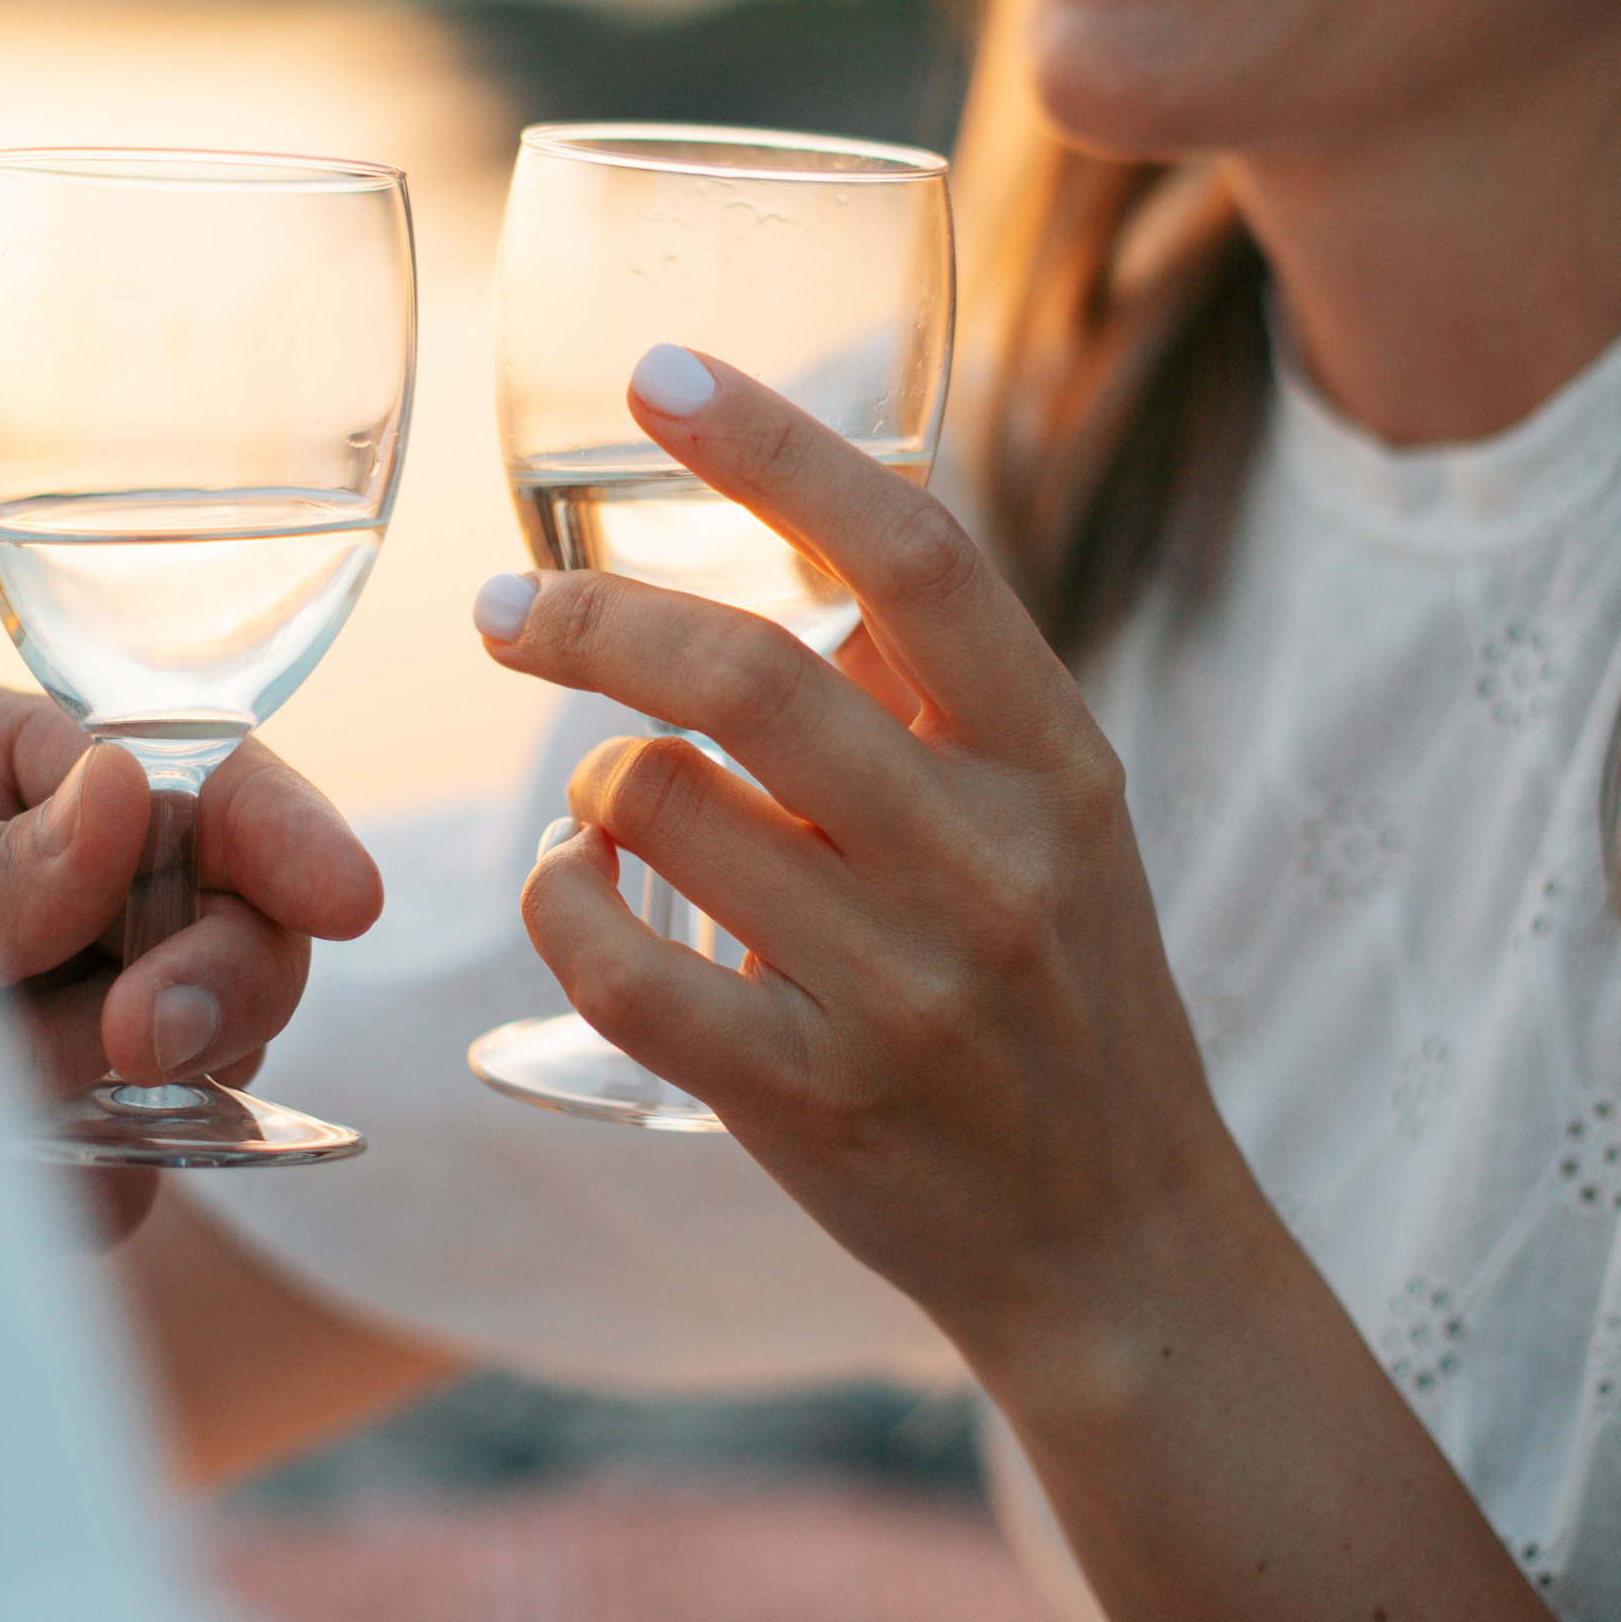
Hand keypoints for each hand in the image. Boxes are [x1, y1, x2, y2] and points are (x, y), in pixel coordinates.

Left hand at [0, 688, 382, 1239]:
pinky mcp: (66, 1124)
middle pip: (237, 917)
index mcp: (13, 765)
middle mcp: (73, 877)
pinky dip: (80, 1177)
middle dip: (212, 981)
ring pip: (202, 1055)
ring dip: (115, 1095)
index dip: (283, 831)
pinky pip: (136, 1165)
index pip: (194, 774)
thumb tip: (128, 795)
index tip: (347, 898)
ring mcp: (78, 1007)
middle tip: (139, 1049)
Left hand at [472, 349, 1250, 1400]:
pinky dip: (560, 900)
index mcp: (1056, 762)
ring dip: (589, 778)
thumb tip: (788, 535)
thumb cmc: (1061, 999)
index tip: (659, 374)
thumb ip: (941, 694)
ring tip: (594, 796)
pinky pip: (616, 962)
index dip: (779, 445)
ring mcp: (902, 990)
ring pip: (661, 807)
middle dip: (590, 616)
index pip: (916, 556)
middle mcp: (991, 863)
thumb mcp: (1056, 823)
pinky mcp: (806, 1101)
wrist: (1117, 1246)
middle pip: (748, 673)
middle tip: (503, 608)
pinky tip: (576, 886)